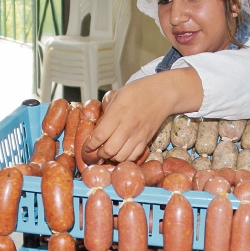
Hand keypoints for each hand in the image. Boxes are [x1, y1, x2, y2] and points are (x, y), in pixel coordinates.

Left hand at [84, 68, 203, 161]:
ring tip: (108, 153)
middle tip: (96, 152)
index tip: (86, 148)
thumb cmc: (138, 91)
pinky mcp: (146, 140)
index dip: (89, 146)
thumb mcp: (117, 95)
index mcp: (117, 113)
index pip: (99, 136)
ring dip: (111, 158)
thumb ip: (106, 112)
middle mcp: (128, 126)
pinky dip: (125, 158)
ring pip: (121, 157)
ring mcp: (138, 135)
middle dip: (99, 154)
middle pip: (109, 150)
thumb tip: (96, 128)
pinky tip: (121, 153)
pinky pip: (134, 156)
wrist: (163, 94)